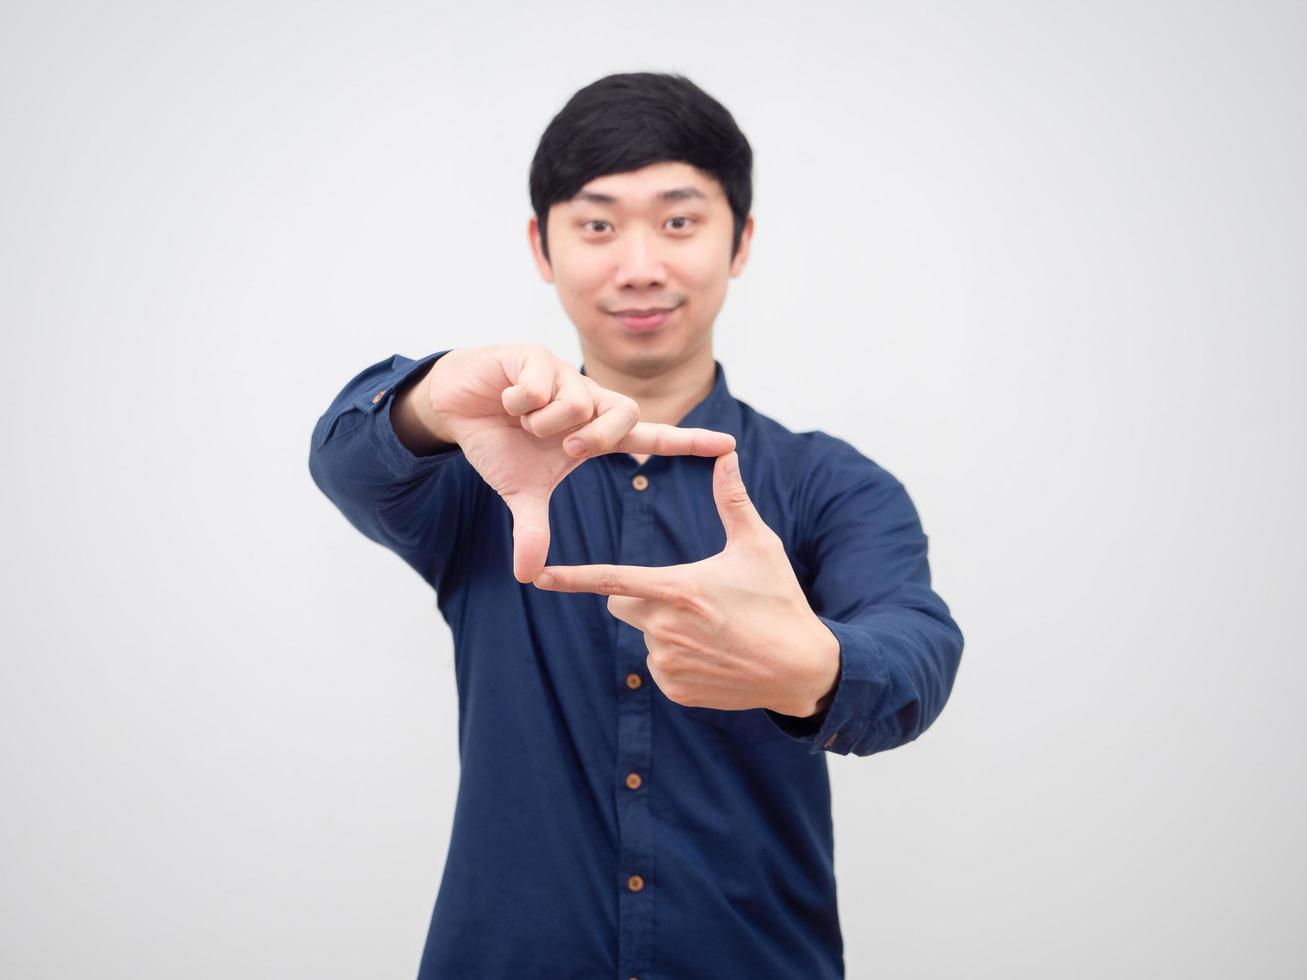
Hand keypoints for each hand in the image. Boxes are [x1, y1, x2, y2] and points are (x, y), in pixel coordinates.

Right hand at [422, 344, 735, 582]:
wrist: (456, 406)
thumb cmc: (498, 443)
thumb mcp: (519, 490)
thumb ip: (532, 528)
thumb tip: (527, 576)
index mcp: (595, 431)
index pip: (650, 436)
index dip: (688, 441)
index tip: (729, 445)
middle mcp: (589, 399)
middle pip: (624, 414)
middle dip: (594, 437)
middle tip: (565, 448)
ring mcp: (566, 374)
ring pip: (576, 402)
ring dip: (542, 422)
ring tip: (522, 419)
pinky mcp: (537, 356)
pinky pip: (541, 386)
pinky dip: (517, 402)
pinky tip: (505, 399)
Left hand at [531, 451, 840, 717]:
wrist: (801, 669)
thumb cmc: (780, 600)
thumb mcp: (759, 546)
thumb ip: (733, 500)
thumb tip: (727, 456)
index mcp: (678, 589)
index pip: (611, 580)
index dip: (572, 577)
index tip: (538, 577)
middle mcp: (665, 628)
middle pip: (623, 604)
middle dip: (642, 596)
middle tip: (688, 597)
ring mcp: (668, 663)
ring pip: (645, 636)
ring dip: (666, 629)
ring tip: (714, 630)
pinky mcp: (675, 689)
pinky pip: (660, 666)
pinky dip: (679, 659)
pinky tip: (715, 655)